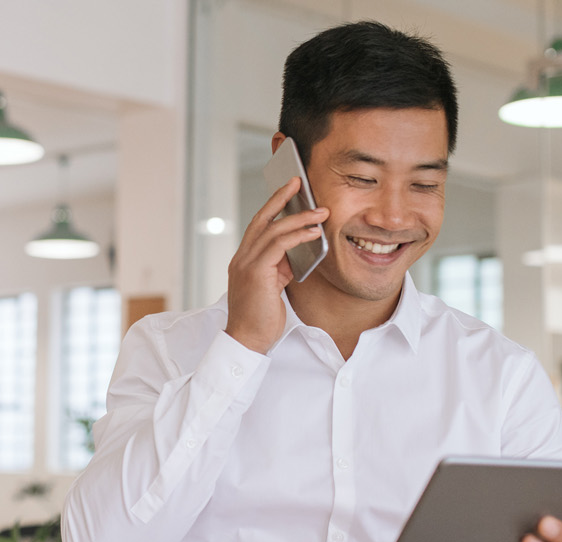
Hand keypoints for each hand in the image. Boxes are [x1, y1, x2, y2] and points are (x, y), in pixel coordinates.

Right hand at [225, 177, 327, 353]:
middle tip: (298, 181)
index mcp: (244, 260)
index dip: (274, 206)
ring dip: (299, 218)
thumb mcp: (273, 286)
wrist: (247, 340)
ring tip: (320, 212)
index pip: (259, 225)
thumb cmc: (261, 318)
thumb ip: (280, 266)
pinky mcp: (255, 273)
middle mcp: (242, 258)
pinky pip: (278, 246)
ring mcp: (246, 264)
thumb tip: (297, 250)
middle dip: (280, 197)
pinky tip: (313, 233)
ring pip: (273, 230)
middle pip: (262, 218)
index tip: (289, 191)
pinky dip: (297, 236)